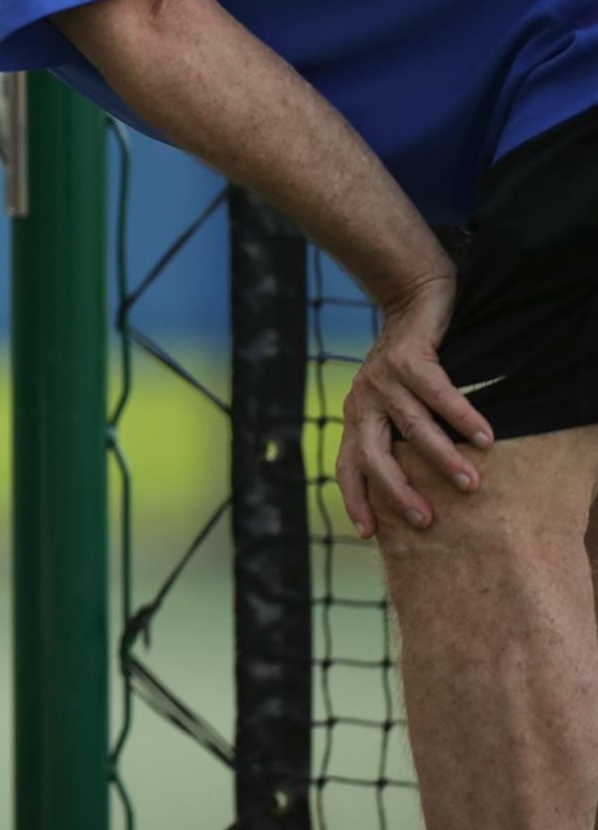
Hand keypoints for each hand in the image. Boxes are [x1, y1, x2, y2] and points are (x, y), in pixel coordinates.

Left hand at [335, 273, 491, 536]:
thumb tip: (422, 487)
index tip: (368, 533)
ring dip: (442, 457)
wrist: (412, 300)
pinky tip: (485, 436)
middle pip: (373, 455)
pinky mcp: (408, 357)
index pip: (347, 466)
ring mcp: (381, 378)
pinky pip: (436, 393)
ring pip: (412, 426)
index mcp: (356, 417)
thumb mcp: (392, 402)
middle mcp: (362, 400)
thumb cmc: (409, 364)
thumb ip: (396, 436)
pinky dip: (462, 415)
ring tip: (471, 483)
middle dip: (396, 491)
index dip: (355, 498)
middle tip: (426, 520)